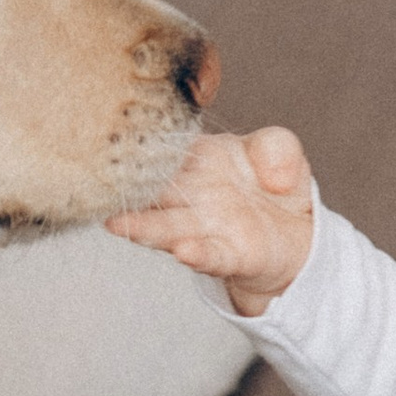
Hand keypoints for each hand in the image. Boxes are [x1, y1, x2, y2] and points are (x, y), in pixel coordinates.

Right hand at [109, 126, 317, 314]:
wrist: (296, 230)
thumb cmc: (273, 182)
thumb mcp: (279, 150)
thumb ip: (276, 146)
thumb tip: (274, 175)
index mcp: (199, 158)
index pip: (165, 149)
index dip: (141, 145)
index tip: (115, 139)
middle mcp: (193, 194)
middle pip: (155, 190)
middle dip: (128, 189)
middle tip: (99, 183)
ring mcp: (207, 227)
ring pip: (168, 227)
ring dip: (144, 227)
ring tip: (119, 224)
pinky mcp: (230, 255)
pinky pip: (210, 255)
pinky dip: (197, 254)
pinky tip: (184, 251)